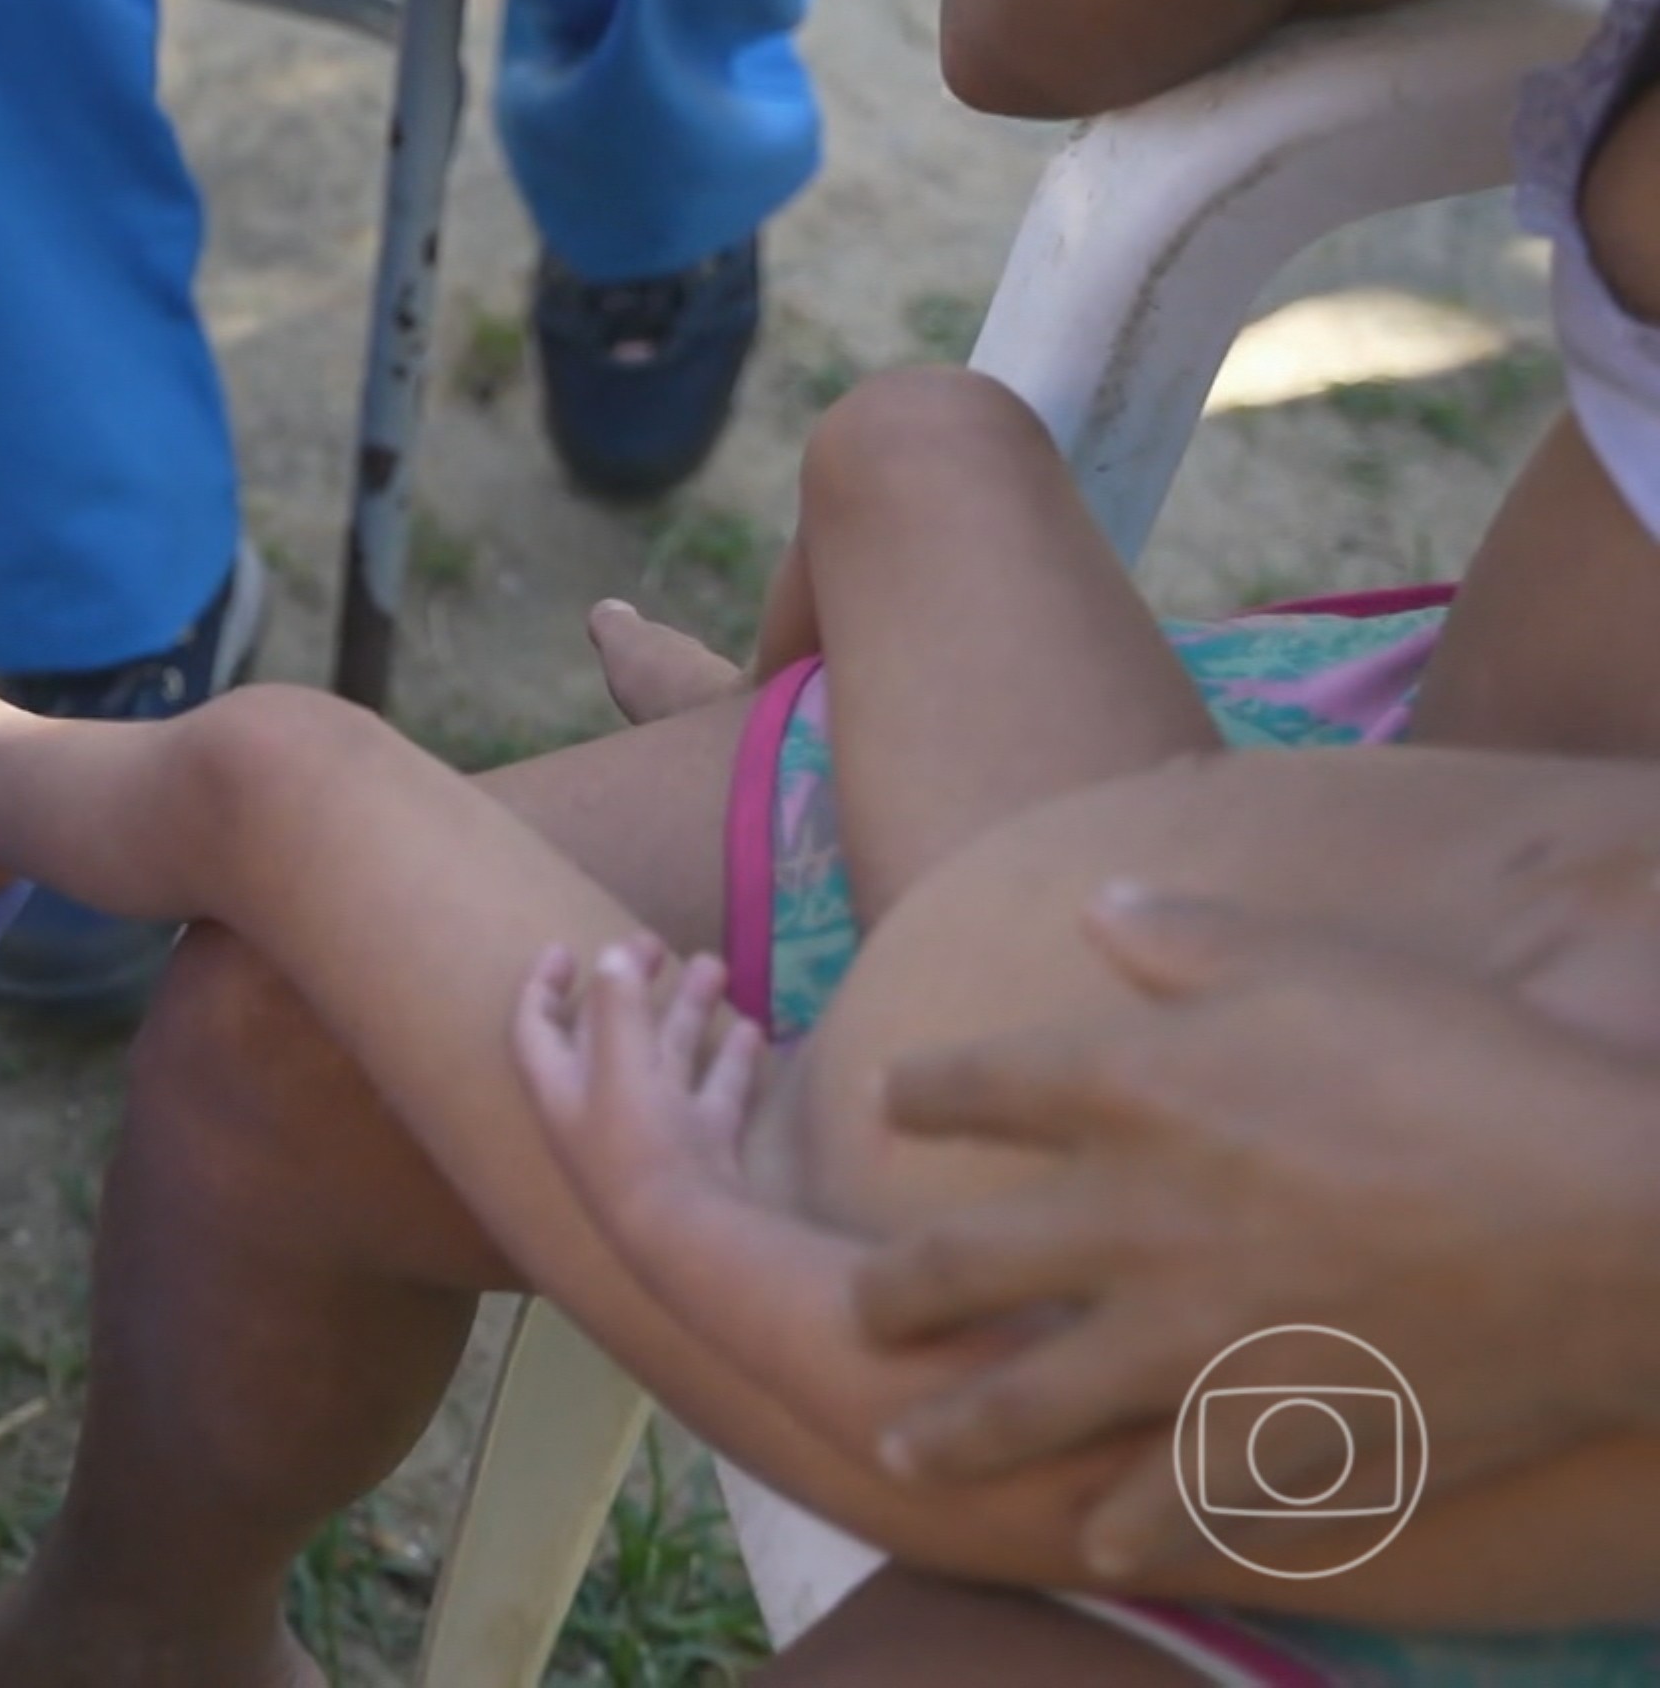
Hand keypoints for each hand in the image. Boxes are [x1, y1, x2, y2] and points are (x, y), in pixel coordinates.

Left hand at [511, 937, 768, 1240]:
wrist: (690, 1237)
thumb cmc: (637, 1147)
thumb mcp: (618, 1067)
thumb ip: (614, 1008)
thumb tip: (608, 956)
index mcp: (562, 1090)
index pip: (534, 1029)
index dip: (540, 987)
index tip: (564, 949)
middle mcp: (602, 1109)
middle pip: (610, 1034)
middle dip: (628, 986)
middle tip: (654, 943)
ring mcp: (656, 1132)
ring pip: (667, 1058)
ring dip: (685, 1012)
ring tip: (714, 965)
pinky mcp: (702, 1151)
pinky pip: (714, 1094)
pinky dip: (729, 1061)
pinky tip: (752, 1029)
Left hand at [856, 887, 1659, 1575]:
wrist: (1613, 1221)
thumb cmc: (1474, 1068)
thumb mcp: (1322, 964)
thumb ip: (1191, 937)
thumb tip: (1100, 904)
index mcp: (1126, 1086)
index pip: (962, 1087)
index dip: (917, 1095)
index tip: (893, 1102)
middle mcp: (1125, 1217)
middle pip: (947, 1264)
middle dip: (885, 1293)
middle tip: (857, 1310)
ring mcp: (1185, 1338)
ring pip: (1019, 1401)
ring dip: (951, 1429)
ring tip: (902, 1446)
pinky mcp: (1265, 1431)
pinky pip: (1160, 1501)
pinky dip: (1122, 1527)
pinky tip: (1094, 1538)